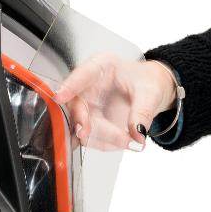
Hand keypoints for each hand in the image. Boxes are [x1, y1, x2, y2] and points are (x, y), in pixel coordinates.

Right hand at [54, 54, 176, 150]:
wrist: (149, 92)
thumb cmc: (146, 82)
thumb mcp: (151, 92)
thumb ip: (143, 111)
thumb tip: (137, 133)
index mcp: (102, 67)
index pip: (82, 74)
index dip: (70, 86)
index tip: (60, 96)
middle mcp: (88, 87)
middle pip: (77, 105)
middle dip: (84, 122)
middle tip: (90, 133)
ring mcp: (86, 106)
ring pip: (82, 126)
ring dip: (102, 138)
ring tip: (129, 141)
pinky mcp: (89, 123)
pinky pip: (91, 138)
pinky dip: (107, 144)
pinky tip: (123, 141)